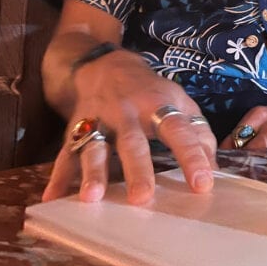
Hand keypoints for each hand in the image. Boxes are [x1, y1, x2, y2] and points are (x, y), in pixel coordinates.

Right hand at [42, 50, 216, 204]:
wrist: (105, 66)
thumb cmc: (150, 91)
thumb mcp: (179, 101)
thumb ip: (198, 131)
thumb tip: (214, 164)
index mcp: (157, 105)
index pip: (178, 130)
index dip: (192, 156)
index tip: (203, 184)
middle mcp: (126, 113)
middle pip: (132, 142)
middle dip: (137, 170)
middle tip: (143, 198)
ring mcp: (98, 121)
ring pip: (95, 147)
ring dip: (92, 172)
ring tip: (92, 198)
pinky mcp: (76, 129)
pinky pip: (65, 154)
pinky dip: (58, 176)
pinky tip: (52, 199)